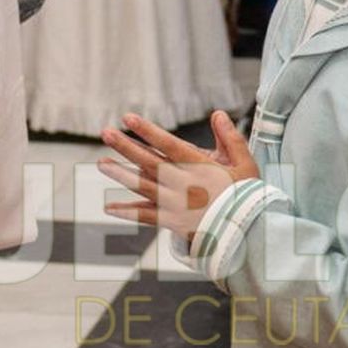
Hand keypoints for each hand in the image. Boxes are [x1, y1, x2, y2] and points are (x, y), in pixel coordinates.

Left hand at [98, 111, 259, 235]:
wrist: (247, 233)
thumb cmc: (247, 196)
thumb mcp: (245, 164)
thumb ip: (230, 138)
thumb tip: (218, 113)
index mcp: (199, 167)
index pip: (167, 144)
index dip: (147, 130)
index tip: (128, 118)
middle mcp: (182, 184)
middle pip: (148, 161)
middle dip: (125, 146)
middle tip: (106, 133)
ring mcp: (175, 203)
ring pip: (142, 186)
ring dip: (120, 174)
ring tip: (101, 163)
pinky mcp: (172, 221)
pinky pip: (146, 216)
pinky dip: (127, 212)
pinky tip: (109, 207)